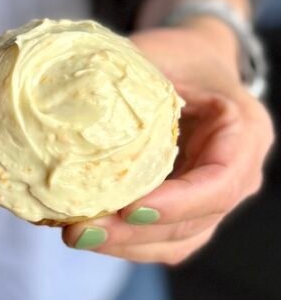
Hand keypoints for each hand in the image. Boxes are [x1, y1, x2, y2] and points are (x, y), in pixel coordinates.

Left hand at [62, 19, 273, 263]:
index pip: (220, 182)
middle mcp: (236, 175)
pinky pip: (158, 241)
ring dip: (124, 246)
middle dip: (134, 234)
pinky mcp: (183, 211)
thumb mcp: (158, 53)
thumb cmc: (177, 55)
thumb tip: (56, 97)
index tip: (128, 208)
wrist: (191, 65)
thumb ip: (125, 75)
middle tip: (80, 231)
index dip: (178, 203)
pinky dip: (122, 242)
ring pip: (175, 243)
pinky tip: (81, 230)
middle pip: (194, 224)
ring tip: (75, 235)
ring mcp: (211, 200)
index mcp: (242, 133)